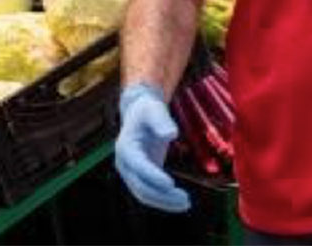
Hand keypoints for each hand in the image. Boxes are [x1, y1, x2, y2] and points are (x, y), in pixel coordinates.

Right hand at [114, 83, 190, 212]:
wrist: (140, 113)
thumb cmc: (148, 109)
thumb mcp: (155, 110)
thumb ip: (161, 120)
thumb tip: (171, 134)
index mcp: (125, 147)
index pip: (138, 166)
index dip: (153, 176)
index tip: (170, 183)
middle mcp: (124, 163)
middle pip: (140, 186)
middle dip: (162, 195)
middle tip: (186, 199)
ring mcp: (131, 172)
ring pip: (144, 194)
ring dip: (164, 202)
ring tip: (186, 202)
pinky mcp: (140, 176)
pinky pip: (149, 193)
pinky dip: (164, 199)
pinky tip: (180, 200)